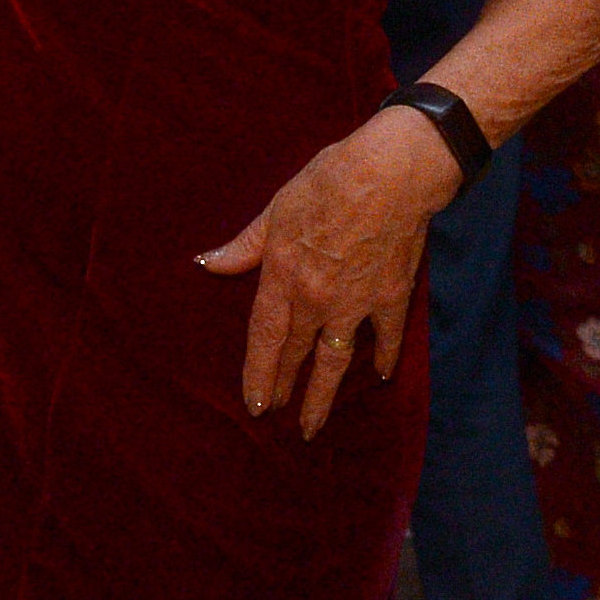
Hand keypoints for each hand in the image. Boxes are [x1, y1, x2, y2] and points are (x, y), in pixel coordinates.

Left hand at [198, 106, 458, 434]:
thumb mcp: (277, 209)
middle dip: (285, 388)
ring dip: (323, 395)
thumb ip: (245, 246)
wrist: (391, 174)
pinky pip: (385, 336)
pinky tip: (382, 374)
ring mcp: (355, 303)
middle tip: (277, 415)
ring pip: (334, 360)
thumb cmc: (329, 181)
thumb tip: (208, 263)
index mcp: (284, 277)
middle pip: (295, 354)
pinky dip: (385, 355)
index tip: (255, 403)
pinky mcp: (391, 296)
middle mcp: (316, 300)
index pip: (265, 338)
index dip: (258, 373)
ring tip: (313, 425)